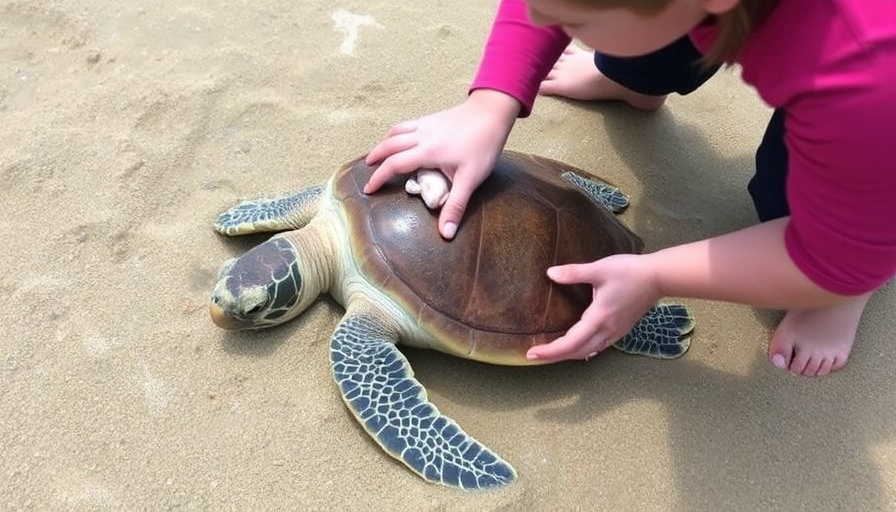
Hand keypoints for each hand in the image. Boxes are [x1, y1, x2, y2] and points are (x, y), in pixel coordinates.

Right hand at [364, 90, 519, 238]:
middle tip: (367, 169)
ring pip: (395, 131)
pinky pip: (406, 125)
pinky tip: (400, 139)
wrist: (492, 113)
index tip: (369, 189)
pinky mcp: (432, 118)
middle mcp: (421, 136)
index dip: (378, 178)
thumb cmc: (483, 145)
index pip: (394, 165)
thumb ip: (455, 206)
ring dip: (384, 143)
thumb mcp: (470, 179)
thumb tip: (445, 234)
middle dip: (375, 157)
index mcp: (426, 152)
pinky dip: (396, 133)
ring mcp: (425, 124)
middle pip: (389, 145)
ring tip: (378, 154)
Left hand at [527, 254, 661, 361]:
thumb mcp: (599, 269)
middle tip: (535, 356)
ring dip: (569, 355)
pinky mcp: (621, 329)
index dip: (550, 351)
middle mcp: (607, 331)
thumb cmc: (630, 271)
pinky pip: (599, 347)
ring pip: (588, 351)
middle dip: (555, 357)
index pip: (570, 343)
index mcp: (599, 318)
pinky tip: (578, 347)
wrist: (659, 277)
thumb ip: (574, 273)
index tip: (532, 354)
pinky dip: (583, 350)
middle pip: (577, 352)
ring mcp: (616, 332)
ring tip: (552, 352)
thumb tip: (550, 273)